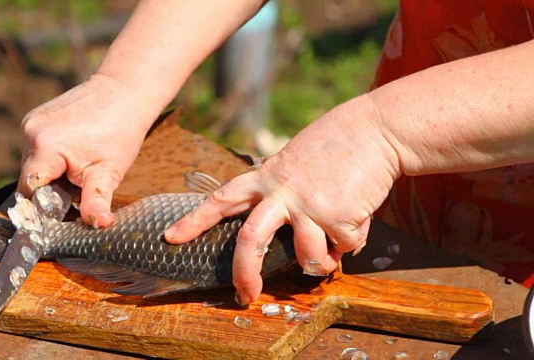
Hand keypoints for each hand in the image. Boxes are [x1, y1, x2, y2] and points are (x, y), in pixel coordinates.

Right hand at [18, 73, 160, 226]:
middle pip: (30, 179)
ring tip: (79, 170)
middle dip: (49, 192)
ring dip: (51, 175)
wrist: (125, 91)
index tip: (60, 216)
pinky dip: (52, 160)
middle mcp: (30, 131)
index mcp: (44, 146)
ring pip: (33, 165)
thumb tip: (99, 225)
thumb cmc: (121, 131)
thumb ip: (97, 200)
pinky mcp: (36, 117)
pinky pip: (37, 150)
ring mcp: (31, 122)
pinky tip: (74, 156)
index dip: (42, 208)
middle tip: (77, 193)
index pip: (29, 191)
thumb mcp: (109, 171)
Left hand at [165, 95, 401, 303]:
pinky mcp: (337, 216)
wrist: (376, 129)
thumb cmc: (337, 144)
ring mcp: (309, 206)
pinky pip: (343, 247)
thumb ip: (284, 191)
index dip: (195, 220)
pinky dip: (352, 241)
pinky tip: (358, 215)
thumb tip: (294, 234)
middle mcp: (282, 192)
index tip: (171, 237)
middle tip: (245, 294)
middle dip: (245, 273)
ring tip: (332, 253)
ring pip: (306, 257)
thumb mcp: (296, 160)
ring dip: (321, 263)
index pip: (221, 199)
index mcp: (266, 177)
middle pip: (251, 241)